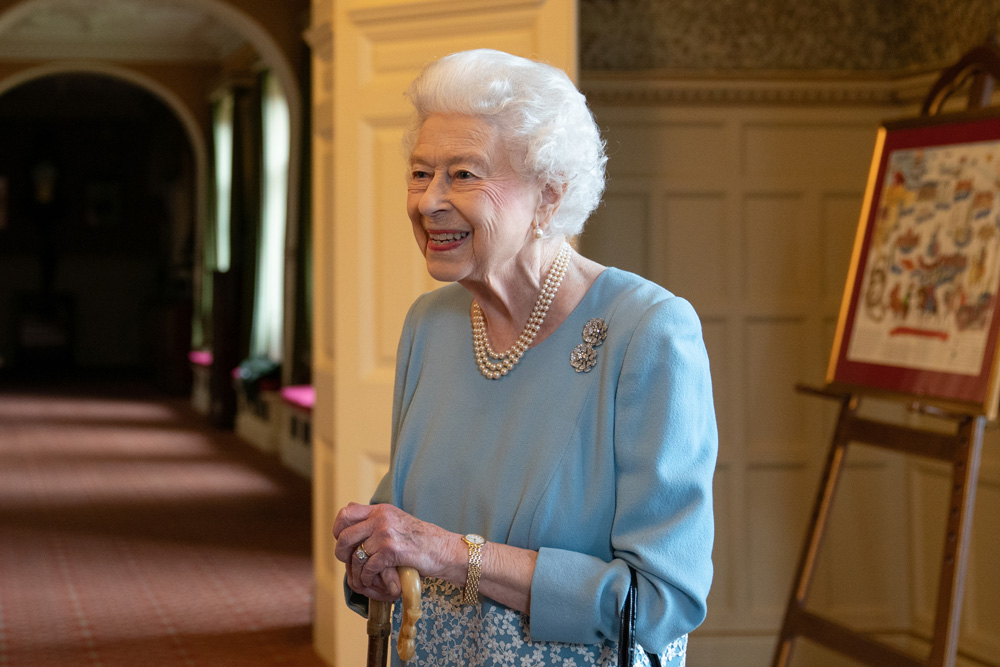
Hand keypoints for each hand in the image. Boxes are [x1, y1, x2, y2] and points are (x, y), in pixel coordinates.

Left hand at [333, 503, 462, 600]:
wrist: (444, 549)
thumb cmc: (422, 540)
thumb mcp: (398, 522)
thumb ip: (378, 522)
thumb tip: (353, 531)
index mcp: (381, 510)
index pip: (347, 511)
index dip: (338, 528)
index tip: (342, 540)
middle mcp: (381, 518)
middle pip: (345, 535)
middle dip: (342, 553)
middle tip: (348, 562)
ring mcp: (386, 533)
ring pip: (355, 555)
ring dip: (355, 571)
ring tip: (361, 577)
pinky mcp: (391, 550)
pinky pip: (368, 567)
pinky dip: (367, 578)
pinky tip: (373, 580)